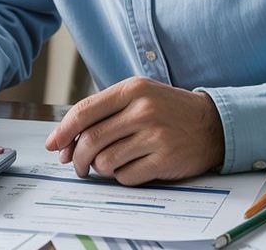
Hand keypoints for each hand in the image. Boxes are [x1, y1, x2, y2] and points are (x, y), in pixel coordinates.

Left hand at [44, 76, 224, 185]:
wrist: (212, 124)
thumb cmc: (166, 110)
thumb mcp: (138, 96)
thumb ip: (103, 112)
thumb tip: (63, 142)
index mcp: (132, 90)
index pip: (84, 111)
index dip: (62, 131)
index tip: (52, 145)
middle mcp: (143, 110)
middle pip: (90, 140)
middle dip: (76, 157)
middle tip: (76, 165)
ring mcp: (155, 135)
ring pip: (105, 161)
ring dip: (99, 169)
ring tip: (107, 165)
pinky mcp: (165, 159)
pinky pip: (125, 176)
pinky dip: (120, 177)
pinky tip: (130, 168)